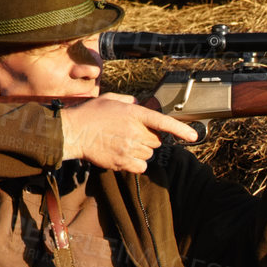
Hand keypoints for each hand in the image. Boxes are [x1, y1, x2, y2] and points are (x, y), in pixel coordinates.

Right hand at [59, 94, 198, 172]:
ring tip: (122, 143)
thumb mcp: (111, 99)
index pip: (163, 122)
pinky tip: (123, 155)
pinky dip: (135, 163)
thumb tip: (141, 105)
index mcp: (134, 114)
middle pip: (156, 141)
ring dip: (141, 151)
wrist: (73, 132)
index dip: (181, 130)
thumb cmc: (90, 114)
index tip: (194, 136)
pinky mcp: (123, 162)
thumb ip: (130, 101)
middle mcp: (134, 131)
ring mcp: (129, 148)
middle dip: (148, 138)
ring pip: (149, 154)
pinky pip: (141, 167)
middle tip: (130, 134)